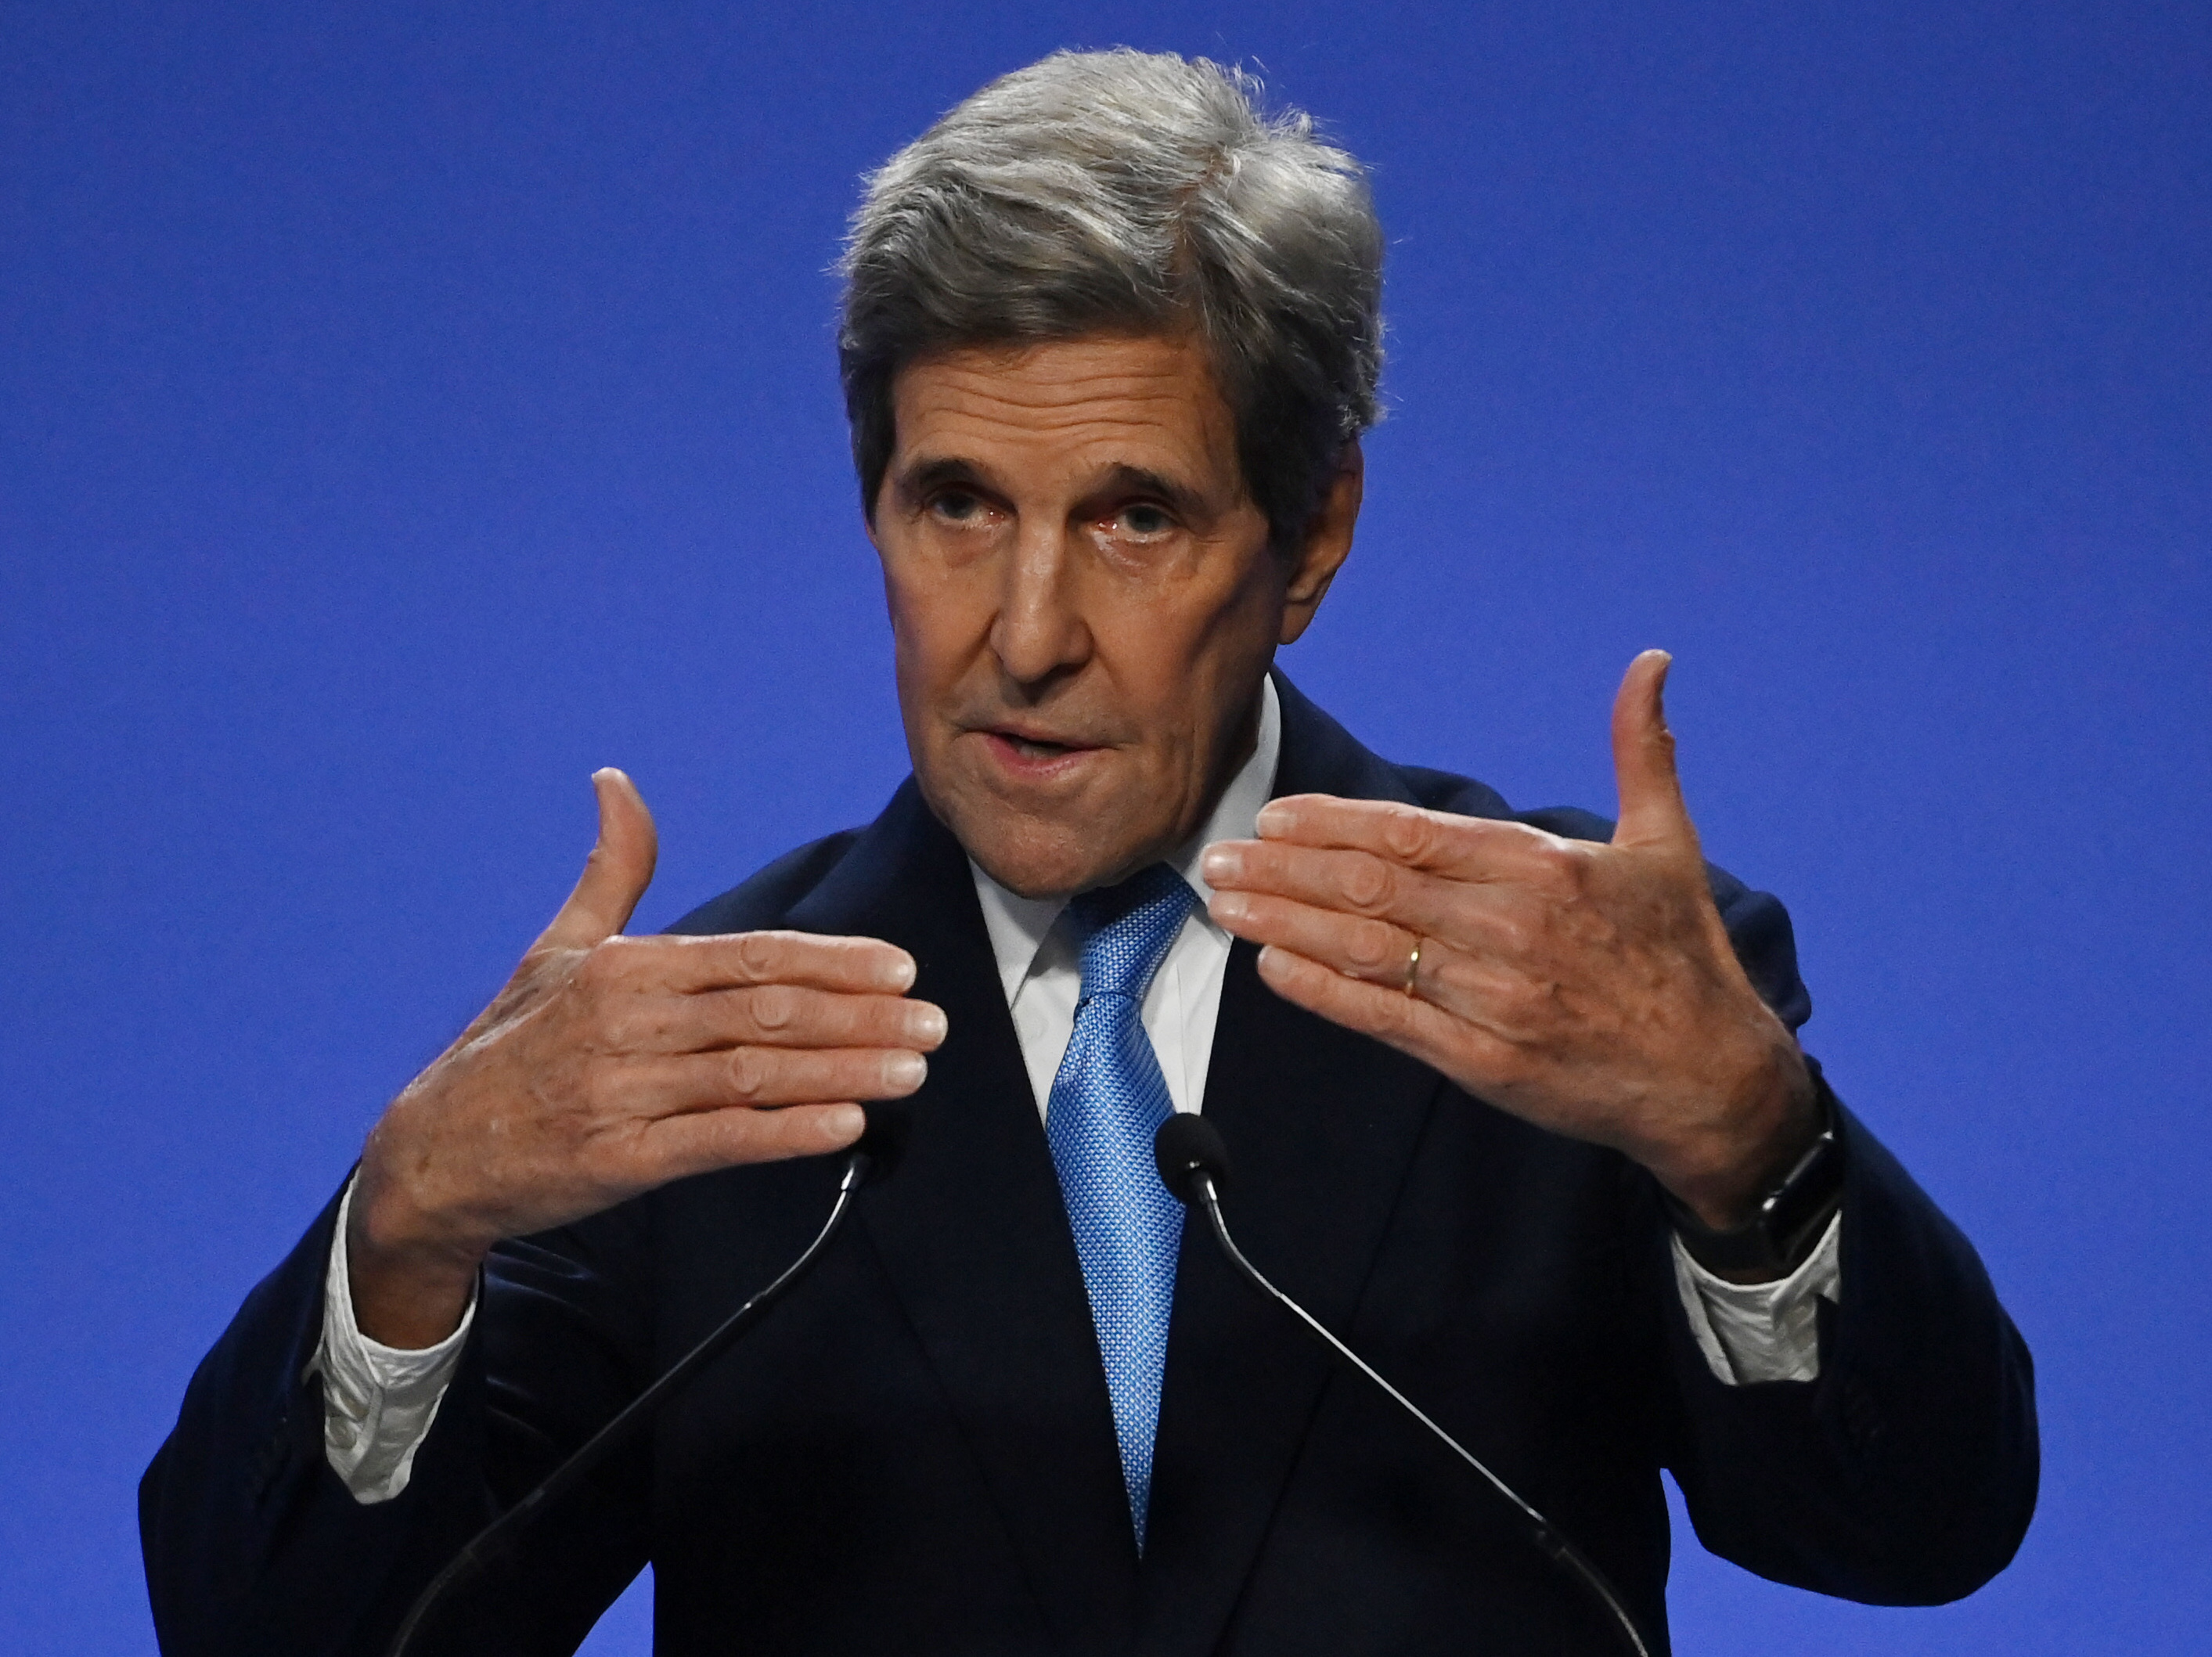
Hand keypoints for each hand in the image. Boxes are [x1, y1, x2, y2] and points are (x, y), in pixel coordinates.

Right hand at [348, 769, 944, 1346]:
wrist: (432, 1153)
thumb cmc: (510, 1044)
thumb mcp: (557, 948)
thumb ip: (612, 872)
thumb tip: (616, 781)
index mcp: (625, 968)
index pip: (751, 956)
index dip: (832, 961)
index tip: (900, 970)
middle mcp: (627, 1024)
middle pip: (768, 1013)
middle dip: (860, 1018)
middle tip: (933, 1024)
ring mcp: (623, 1093)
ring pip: (755, 1075)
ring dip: (842, 1073)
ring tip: (910, 1072)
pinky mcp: (619, 1160)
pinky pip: (718, 1142)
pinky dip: (785, 1133)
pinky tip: (843, 1126)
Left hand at [1200, 652, 1814, 1229]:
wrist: (1714, 1081)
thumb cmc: (1685, 959)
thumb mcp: (1668, 844)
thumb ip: (1641, 750)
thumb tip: (1651, 664)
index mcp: (1544, 869)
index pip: (1413, 835)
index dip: (1334, 824)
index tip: (1275, 816)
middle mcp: (1509, 929)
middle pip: (1371, 888)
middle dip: (1283, 869)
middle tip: (1219, 856)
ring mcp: (1491, 998)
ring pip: (1363, 950)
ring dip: (1283, 924)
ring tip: (1223, 905)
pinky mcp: (1482, 1061)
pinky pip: (1384, 1019)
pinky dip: (1322, 992)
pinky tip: (1273, 968)